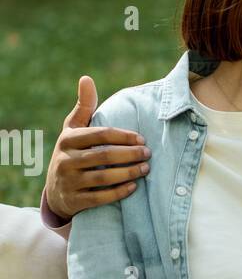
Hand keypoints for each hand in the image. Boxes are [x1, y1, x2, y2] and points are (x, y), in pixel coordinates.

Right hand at [45, 76, 151, 219]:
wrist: (56, 191)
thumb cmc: (72, 152)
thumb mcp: (73, 130)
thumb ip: (84, 106)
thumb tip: (86, 78)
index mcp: (67, 140)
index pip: (100, 135)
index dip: (124, 136)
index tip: (142, 138)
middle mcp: (65, 160)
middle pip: (103, 155)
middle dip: (129, 154)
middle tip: (148, 154)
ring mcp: (69, 182)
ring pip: (103, 177)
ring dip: (128, 173)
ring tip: (145, 169)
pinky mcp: (74, 201)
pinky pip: (100, 197)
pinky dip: (119, 192)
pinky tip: (134, 187)